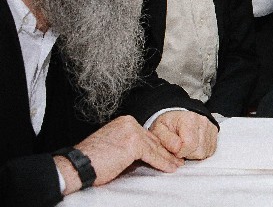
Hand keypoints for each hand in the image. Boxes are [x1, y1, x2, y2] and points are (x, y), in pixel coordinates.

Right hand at [56, 115, 182, 194]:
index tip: (168, 153)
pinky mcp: (133, 144)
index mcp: (124, 122)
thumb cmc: (91, 161)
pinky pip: (152, 155)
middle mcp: (129, 123)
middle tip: (177, 159)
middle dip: (165, 151)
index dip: (157, 145)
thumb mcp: (114, 147)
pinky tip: (170, 168)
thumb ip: (129, 146)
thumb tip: (143, 155)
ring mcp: (132, 132)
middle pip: (152, 140)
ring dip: (167, 158)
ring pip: (155, 147)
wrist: (77, 166)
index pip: (146, 135)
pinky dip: (162, 162)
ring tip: (176, 165)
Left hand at [149, 110, 217, 159]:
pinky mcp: (214, 133)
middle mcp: (203, 122)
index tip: (173, 149)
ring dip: (194, 154)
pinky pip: (210, 151)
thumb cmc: (168, 123)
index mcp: (189, 119)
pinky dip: (201, 152)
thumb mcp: (158, 129)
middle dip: (187, 154)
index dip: (179, 152)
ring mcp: (211, 127)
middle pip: (199, 151)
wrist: (177, 114)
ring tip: (186, 146)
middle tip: (179, 148)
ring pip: (205, 152)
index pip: (189, 145)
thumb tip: (177, 149)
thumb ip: (165, 140)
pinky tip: (193, 146)